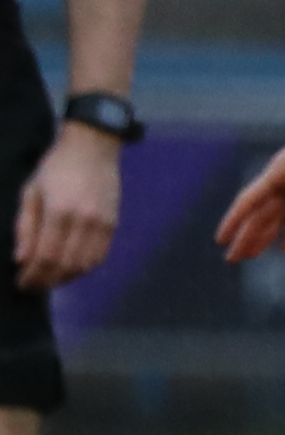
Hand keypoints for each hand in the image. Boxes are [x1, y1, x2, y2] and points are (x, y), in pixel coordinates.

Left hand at [12, 120, 112, 293]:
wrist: (93, 149)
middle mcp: (84, 221)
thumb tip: (21, 258)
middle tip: (33, 286)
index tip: (22, 283)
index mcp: (59, 211)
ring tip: (50, 279)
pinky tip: (71, 269)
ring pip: (85, 265)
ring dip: (66, 278)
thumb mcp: (30, 192)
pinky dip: (84, 268)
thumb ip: (25, 227)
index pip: (46, 255)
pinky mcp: (113, 225)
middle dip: (47, 281)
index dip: (33, 275)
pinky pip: (100, 256)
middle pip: (66, 265)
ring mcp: (102, 224)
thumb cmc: (55, 168)